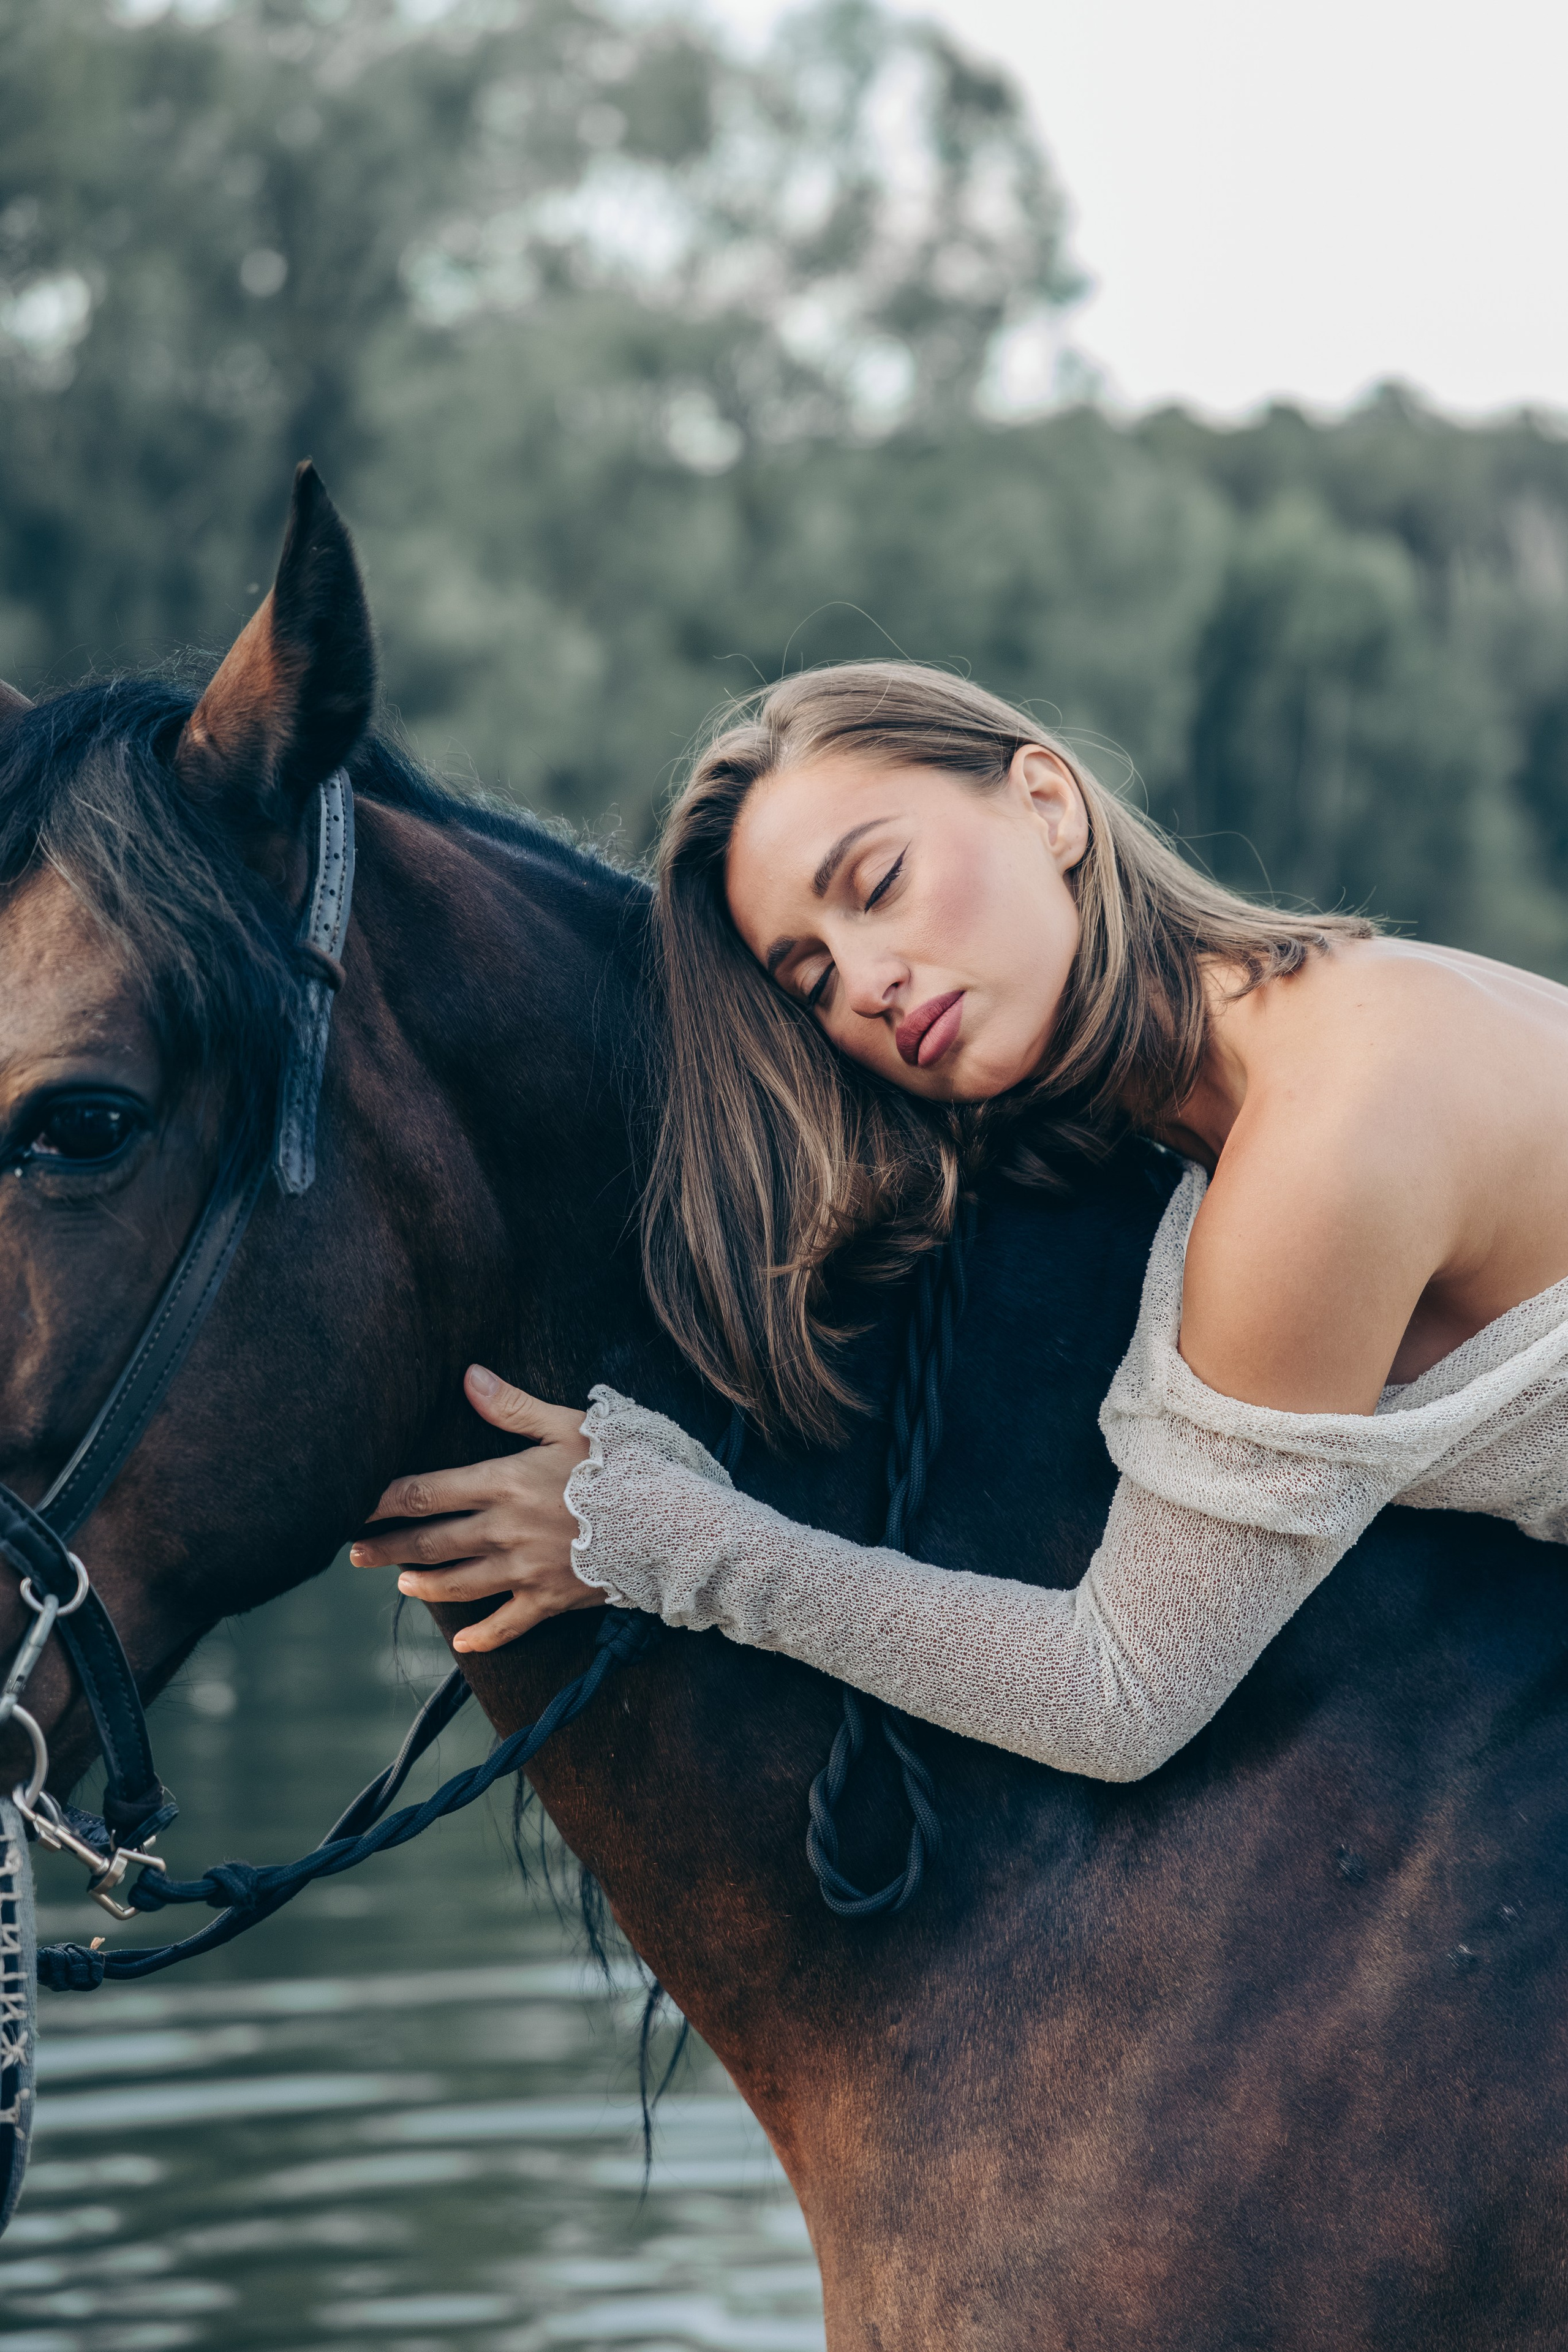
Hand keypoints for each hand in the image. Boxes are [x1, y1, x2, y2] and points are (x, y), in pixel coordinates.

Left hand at [349, 1366, 599, 1654]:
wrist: (670, 1524)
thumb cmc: (623, 1465)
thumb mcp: (569, 1424)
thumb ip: (512, 1406)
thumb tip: (468, 1376)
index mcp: (502, 1483)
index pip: (425, 1492)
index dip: (383, 1500)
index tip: (356, 1504)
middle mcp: (503, 1531)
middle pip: (428, 1542)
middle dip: (386, 1547)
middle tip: (355, 1552)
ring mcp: (524, 1570)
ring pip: (456, 1584)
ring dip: (422, 1584)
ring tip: (402, 1583)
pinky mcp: (550, 1600)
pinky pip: (506, 1625)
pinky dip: (481, 1637)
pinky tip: (461, 1641)